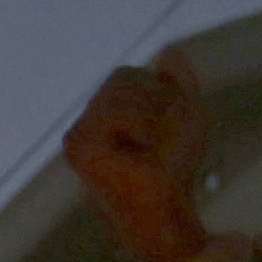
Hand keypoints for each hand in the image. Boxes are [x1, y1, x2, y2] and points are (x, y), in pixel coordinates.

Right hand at [61, 58, 213, 261]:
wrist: (164, 211)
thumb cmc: (172, 171)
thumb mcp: (185, 116)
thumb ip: (178, 82)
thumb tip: (168, 50)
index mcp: (102, 115)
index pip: (126, 75)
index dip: (156, 89)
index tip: (168, 124)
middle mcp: (84, 123)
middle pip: (121, 77)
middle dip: (155, 98)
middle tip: (164, 137)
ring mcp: (76, 136)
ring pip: (119, 90)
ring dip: (152, 113)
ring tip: (155, 146)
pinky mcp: (77, 147)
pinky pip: (116, 113)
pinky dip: (140, 127)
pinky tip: (142, 152)